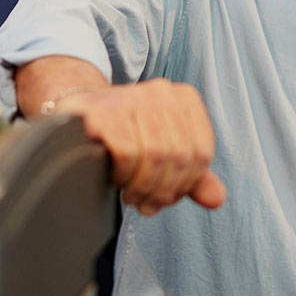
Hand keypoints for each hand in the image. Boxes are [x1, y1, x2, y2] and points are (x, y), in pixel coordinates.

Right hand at [54, 79, 226, 215]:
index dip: (186, 184)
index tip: (168, 197)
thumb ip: (193, 176)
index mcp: (184, 98)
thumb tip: (217, 199)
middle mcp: (162, 91)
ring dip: (142, 187)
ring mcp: (133, 97)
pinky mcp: (105, 110)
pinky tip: (114, 177)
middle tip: (147, 204)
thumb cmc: (126, 134)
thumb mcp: (164, 153)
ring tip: (131, 194)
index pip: (202, 153)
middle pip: (179, 157)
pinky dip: (123, 175)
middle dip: (163, 191)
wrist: (77, 115)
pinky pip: (127, 153)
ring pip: (154, 156)